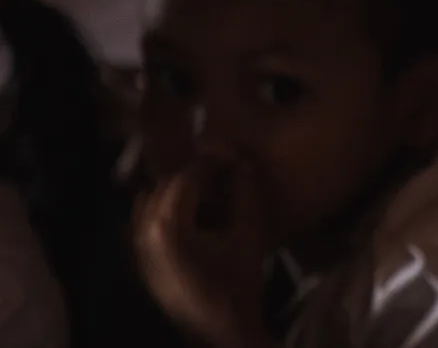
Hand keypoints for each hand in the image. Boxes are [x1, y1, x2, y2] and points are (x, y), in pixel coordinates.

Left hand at [134, 153, 273, 347]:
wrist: (221, 331)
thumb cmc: (238, 283)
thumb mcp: (249, 235)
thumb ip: (246, 195)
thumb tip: (242, 165)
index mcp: (170, 227)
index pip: (186, 179)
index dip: (208, 163)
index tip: (228, 157)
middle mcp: (146, 235)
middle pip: (164, 188)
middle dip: (190, 174)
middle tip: (218, 169)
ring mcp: (140, 253)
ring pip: (148, 205)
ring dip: (173, 191)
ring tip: (200, 188)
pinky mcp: (143, 266)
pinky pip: (141, 226)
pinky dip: (157, 211)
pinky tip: (179, 212)